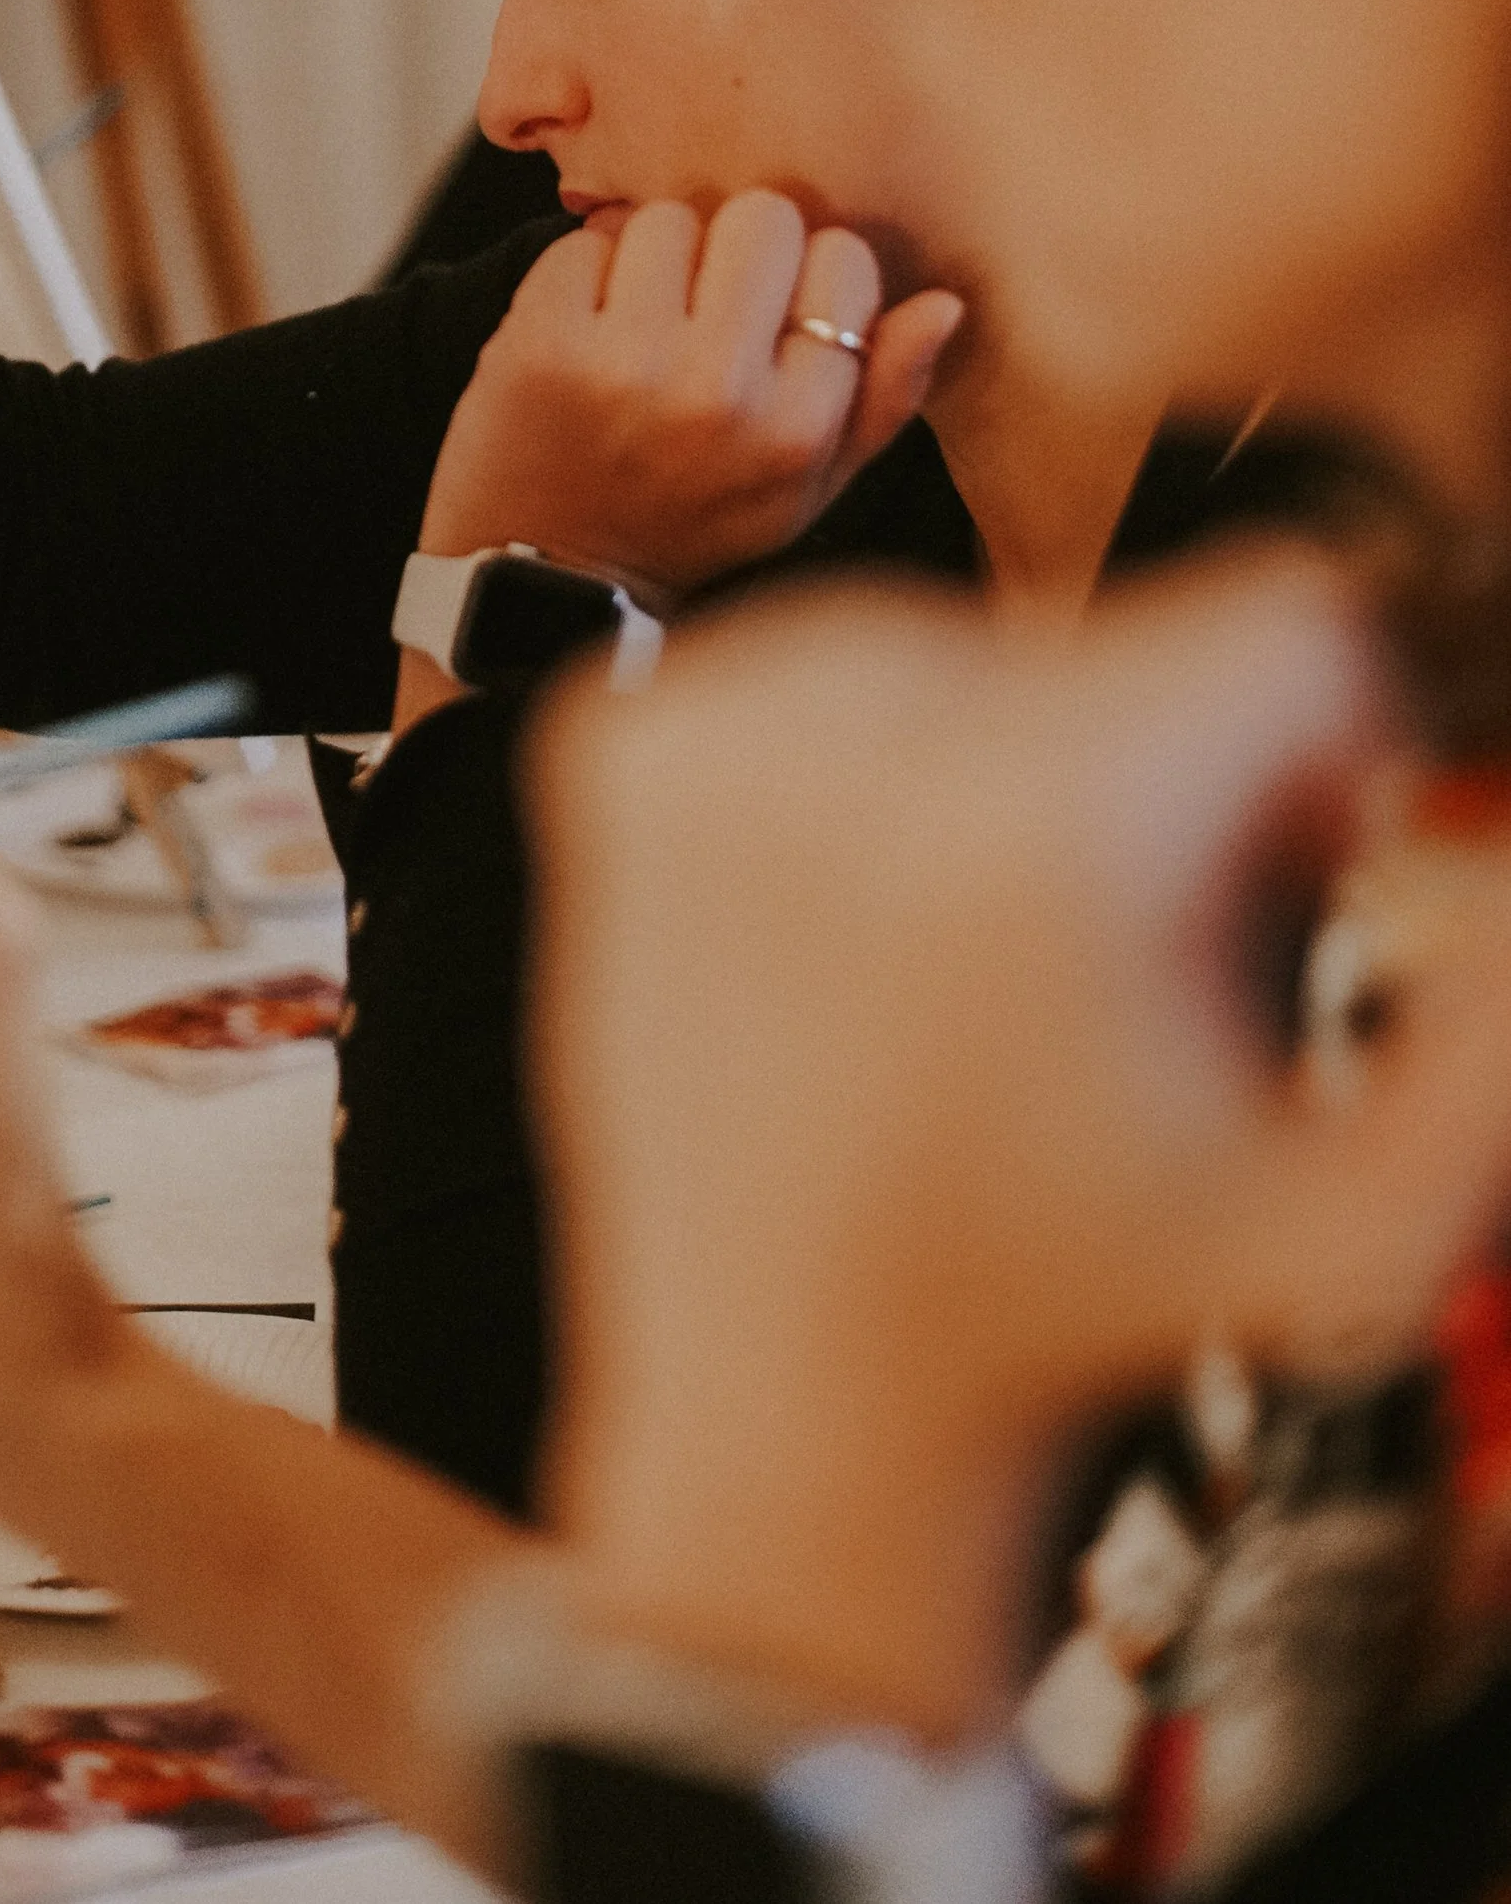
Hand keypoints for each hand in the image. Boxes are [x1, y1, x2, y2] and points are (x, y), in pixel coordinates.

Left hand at [418, 188, 964, 591]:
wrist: (552, 572)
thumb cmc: (693, 519)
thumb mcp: (809, 486)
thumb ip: (885, 396)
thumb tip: (944, 302)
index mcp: (798, 427)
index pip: (844, 260)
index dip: (810, 274)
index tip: (779, 314)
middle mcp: (720, 392)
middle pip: (762, 216)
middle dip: (737, 248)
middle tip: (707, 307)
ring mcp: (626, 363)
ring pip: (669, 219)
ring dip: (656, 259)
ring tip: (642, 325)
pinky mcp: (542, 341)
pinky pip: (585, 243)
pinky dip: (584, 276)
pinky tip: (584, 334)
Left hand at [527, 552, 1510, 1735]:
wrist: (793, 1412)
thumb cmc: (1068, 1305)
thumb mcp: (1363, 1220)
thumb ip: (1504, 1040)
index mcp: (1036, 828)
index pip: (1281, 623)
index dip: (1327, 757)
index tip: (1276, 881)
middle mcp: (844, 740)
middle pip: (1125, 630)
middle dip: (1173, 769)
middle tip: (1116, 963)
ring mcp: (704, 731)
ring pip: (976, 637)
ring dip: (1019, 758)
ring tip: (988, 956)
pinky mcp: (613, 745)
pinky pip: (829, 664)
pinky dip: (873, 764)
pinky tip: (868, 922)